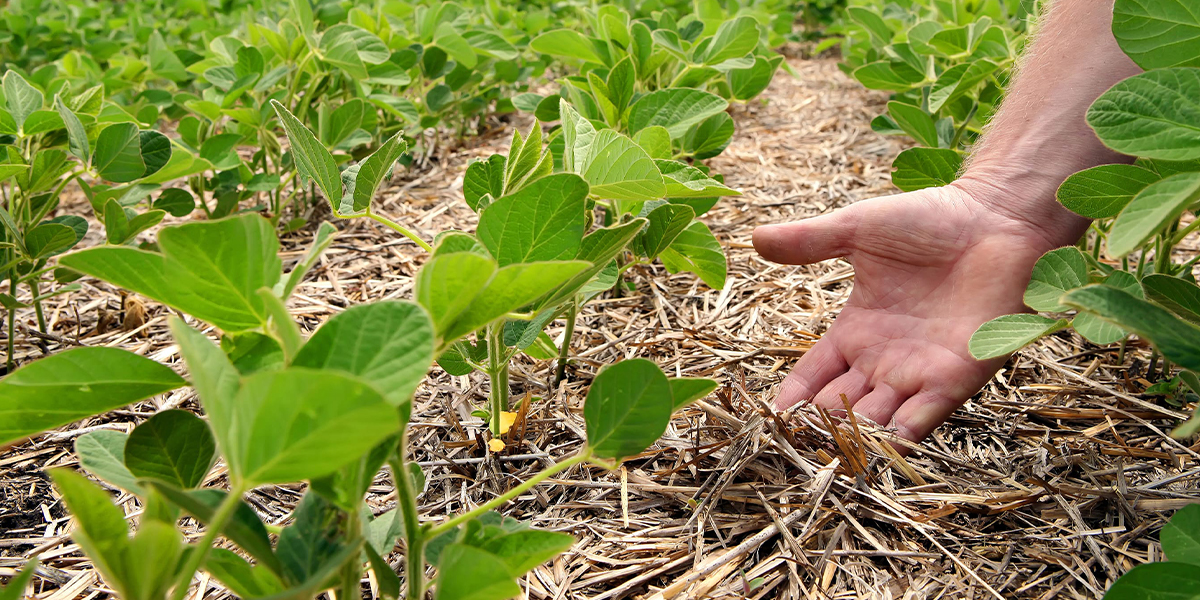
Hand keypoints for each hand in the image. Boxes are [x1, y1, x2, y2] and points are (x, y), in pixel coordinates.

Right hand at [753, 183, 1085, 444]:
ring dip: (857, 437)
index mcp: (856, 330)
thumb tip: (754, 238)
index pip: (813, 376)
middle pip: (841, 407)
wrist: (997, 218)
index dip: (792, 398)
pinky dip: (903, 434)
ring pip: (877, 420)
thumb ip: (809, 241)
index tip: (771, 417)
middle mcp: (884, 359)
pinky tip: (882, 443)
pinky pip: (925, 417)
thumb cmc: (930, 219)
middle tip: (797, 442)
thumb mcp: (857, 229)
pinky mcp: (957, 376)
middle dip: (820, 427)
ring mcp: (919, 371)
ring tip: (831, 450)